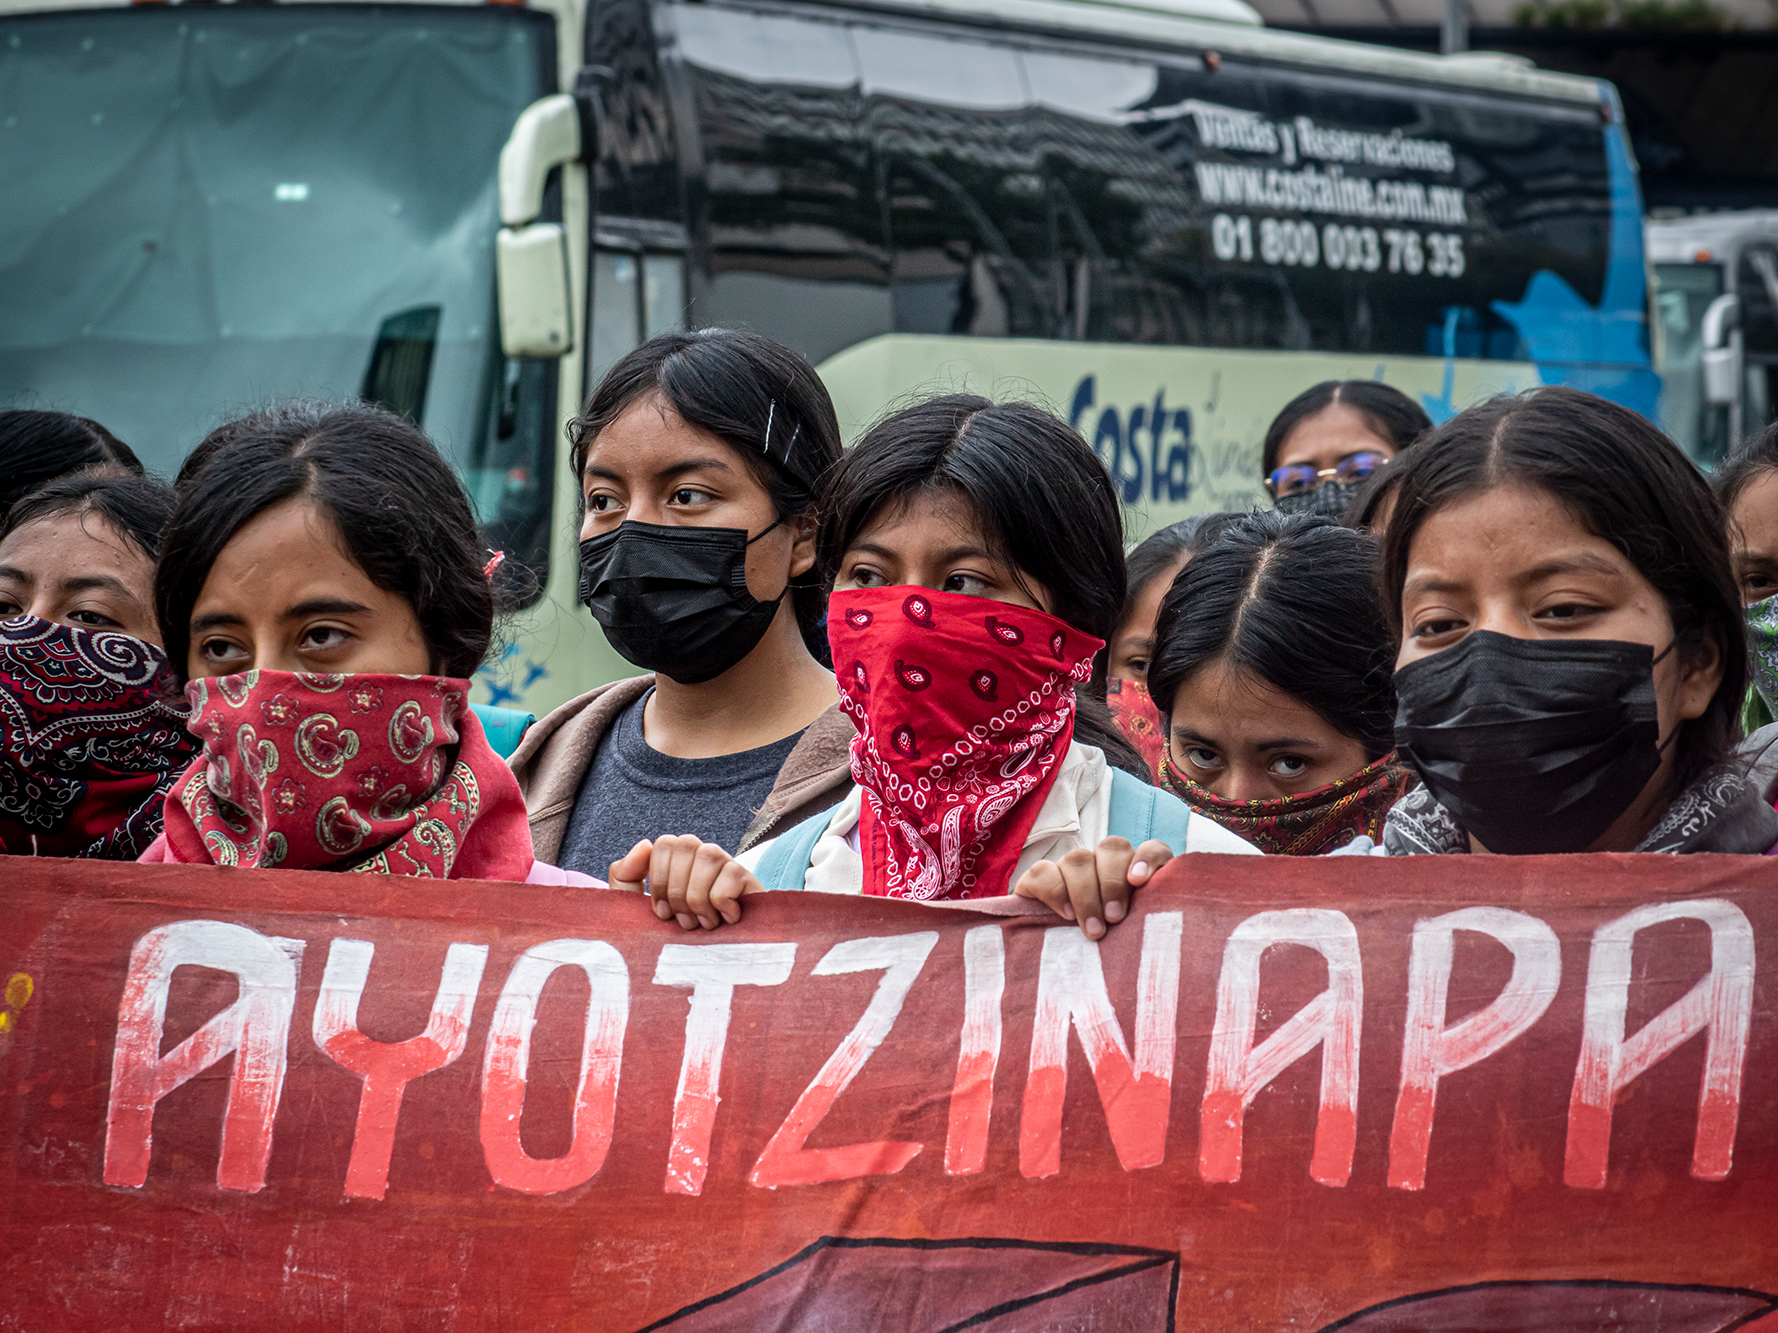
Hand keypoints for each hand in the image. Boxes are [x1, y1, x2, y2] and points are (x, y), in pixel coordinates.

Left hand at [607, 836, 760, 929]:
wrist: (715, 974)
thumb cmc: (673, 942)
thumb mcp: (637, 913)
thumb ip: (625, 877)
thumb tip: (644, 844)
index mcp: (677, 861)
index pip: (664, 844)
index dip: (659, 880)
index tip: (663, 913)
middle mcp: (703, 857)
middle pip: (684, 844)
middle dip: (677, 890)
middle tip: (684, 922)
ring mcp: (728, 865)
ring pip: (708, 855)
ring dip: (699, 899)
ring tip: (705, 924)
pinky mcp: (749, 880)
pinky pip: (730, 875)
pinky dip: (723, 904)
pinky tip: (727, 920)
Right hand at [1012, 837, 1172, 938]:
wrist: (1072, 974)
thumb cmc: (1118, 954)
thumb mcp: (1140, 941)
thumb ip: (1152, 928)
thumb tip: (1163, 933)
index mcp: (1136, 873)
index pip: (1152, 849)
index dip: (1147, 858)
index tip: (1139, 882)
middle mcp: (1104, 864)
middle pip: (1111, 848)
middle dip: (1112, 883)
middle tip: (1114, 918)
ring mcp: (1070, 869)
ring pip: (1078, 858)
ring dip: (1085, 893)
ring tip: (1093, 930)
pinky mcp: (1039, 881)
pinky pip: (1041, 871)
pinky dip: (1054, 890)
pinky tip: (1065, 914)